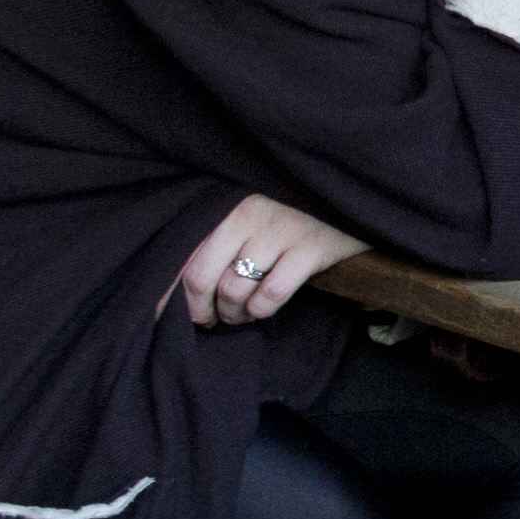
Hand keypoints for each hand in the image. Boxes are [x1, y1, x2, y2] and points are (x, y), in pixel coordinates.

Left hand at [178, 189, 369, 329]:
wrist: (352, 198)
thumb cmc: (289, 218)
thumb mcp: (247, 220)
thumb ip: (213, 245)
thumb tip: (177, 293)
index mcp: (226, 206)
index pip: (183, 256)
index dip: (170, 293)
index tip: (167, 316)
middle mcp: (248, 214)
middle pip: (202, 278)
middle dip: (202, 310)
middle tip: (211, 319)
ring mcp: (280, 230)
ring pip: (235, 290)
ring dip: (235, 313)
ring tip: (242, 313)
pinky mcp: (311, 247)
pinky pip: (271, 294)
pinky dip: (262, 310)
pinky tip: (263, 308)